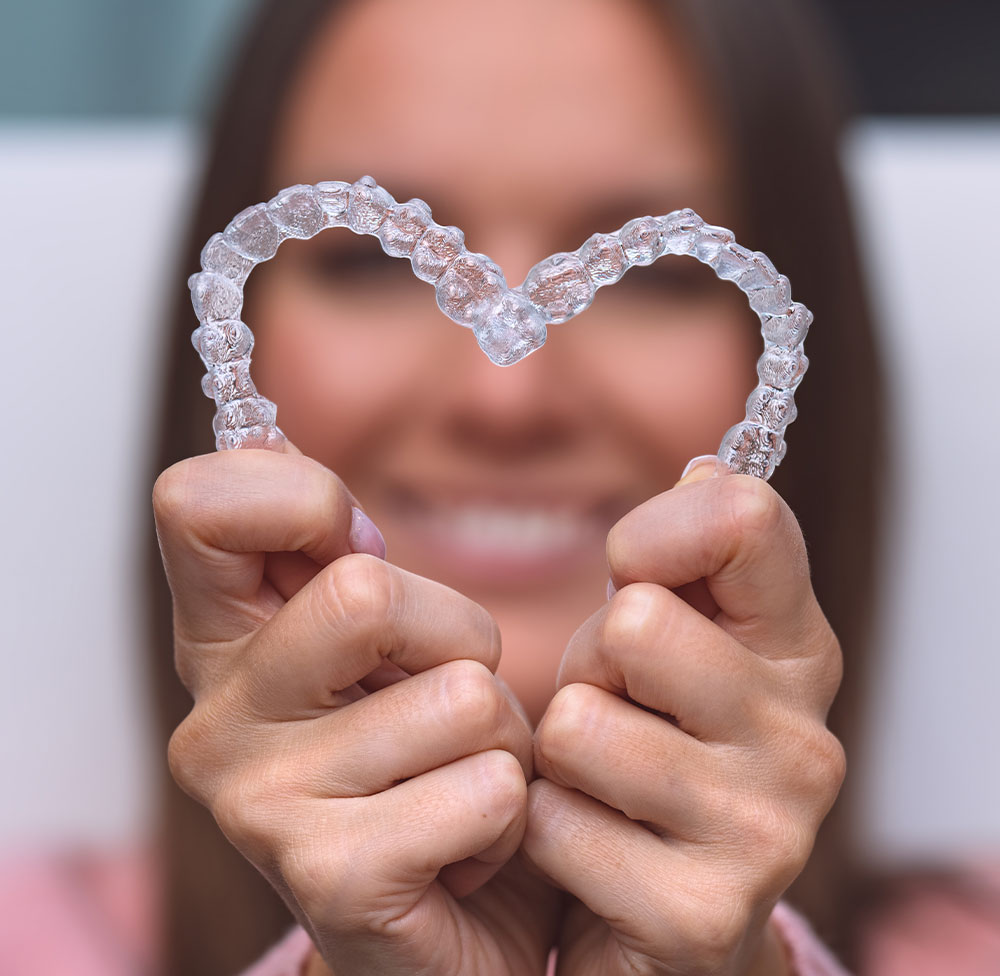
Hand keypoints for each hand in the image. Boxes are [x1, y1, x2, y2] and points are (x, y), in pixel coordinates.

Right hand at [153, 446, 558, 974]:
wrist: (461, 928)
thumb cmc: (432, 763)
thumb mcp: (387, 644)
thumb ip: (336, 553)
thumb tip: (273, 446)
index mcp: (224, 643)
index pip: (196, 504)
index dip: (301, 498)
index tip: (356, 549)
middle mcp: (217, 721)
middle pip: (366, 591)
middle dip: (457, 637)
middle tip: (448, 702)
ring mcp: (260, 807)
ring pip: (459, 695)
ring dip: (500, 736)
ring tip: (460, 781)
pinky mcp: (331, 880)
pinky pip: (486, 788)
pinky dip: (512, 811)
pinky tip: (469, 848)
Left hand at [522, 461, 844, 974]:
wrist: (655, 918)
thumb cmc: (650, 751)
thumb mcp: (670, 643)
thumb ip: (690, 558)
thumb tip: (707, 467)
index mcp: (796, 651)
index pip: (743, 519)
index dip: (655, 533)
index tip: (634, 574)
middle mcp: (803, 737)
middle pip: (635, 622)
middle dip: (590, 664)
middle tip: (614, 709)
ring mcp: (762, 831)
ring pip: (578, 723)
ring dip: (559, 753)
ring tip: (599, 782)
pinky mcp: (698, 914)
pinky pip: (552, 822)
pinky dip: (542, 831)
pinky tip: (589, 849)